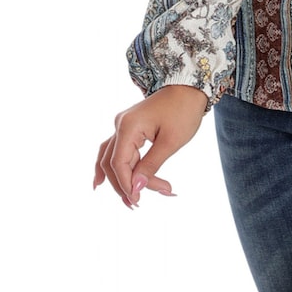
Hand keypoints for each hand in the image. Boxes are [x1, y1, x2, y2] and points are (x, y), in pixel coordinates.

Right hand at [94, 85, 207, 206]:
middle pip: (112, 163)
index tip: (139, 200)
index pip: (119, 163)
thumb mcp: (171, 141)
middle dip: (125, 185)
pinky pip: (116, 150)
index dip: (126, 184)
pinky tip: (102, 183)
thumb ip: (151, 165)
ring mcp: (123, 125)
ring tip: (129, 200)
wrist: (189, 88)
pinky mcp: (129, 127)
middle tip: (140, 203)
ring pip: (112, 158)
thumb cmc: (183, 111)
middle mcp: (120, 125)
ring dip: (119, 180)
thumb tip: (135, 188)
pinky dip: (114, 167)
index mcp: (128, 126)